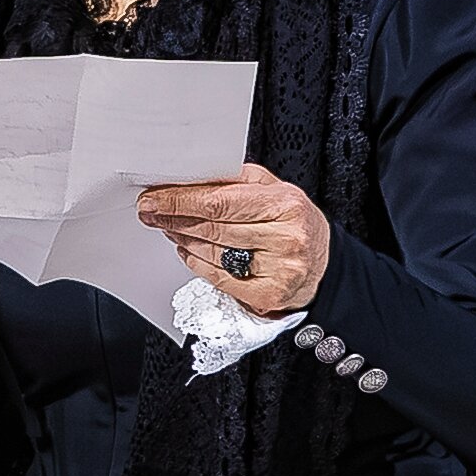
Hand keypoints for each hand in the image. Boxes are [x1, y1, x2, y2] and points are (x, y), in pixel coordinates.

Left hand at [136, 164, 328, 320]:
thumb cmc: (294, 223)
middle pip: (212, 228)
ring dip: (182, 239)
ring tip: (169, 228)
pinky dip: (197, 264)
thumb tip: (188, 180)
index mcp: (285, 204)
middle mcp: (285, 238)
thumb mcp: (274, 190)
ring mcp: (278, 270)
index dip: (180, 201)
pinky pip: (219, 278)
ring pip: (213, 253)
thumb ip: (235, 182)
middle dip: (174, 219)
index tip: (154, 198)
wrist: (323, 265)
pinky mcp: (268, 295)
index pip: (219, 202)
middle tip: (151, 212)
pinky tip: (188, 251)